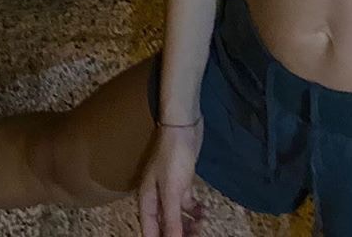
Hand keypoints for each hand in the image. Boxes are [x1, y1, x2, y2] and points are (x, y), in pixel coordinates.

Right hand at [137, 122, 206, 236]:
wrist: (183, 126)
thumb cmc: (173, 157)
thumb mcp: (172, 191)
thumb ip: (171, 219)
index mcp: (146, 201)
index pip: (150, 231)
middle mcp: (156, 198)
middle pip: (164, 225)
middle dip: (178, 233)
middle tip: (195, 236)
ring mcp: (169, 190)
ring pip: (177, 216)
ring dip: (188, 224)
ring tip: (202, 226)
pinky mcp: (182, 182)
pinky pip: (187, 203)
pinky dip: (195, 210)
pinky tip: (205, 211)